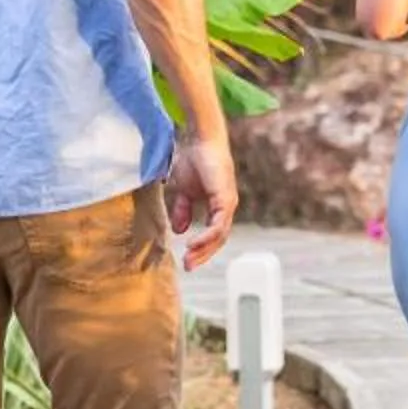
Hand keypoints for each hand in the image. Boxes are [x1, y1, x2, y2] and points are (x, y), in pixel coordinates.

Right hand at [169, 132, 237, 269]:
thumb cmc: (194, 161)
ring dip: (204, 249)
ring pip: (220, 236)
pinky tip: (193, 243)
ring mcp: (228, 204)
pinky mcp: (226, 199)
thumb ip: (183, 210)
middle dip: (203, 255)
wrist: (200, 141)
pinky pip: (218, 225)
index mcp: (218, 208)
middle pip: (218, 240)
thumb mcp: (184, 192)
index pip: (213, 235)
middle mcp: (226, 208)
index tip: (187, 260)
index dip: (201, 249)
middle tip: (188, 267)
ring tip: (189, 259)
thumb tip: (179, 231)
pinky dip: (207, 236)